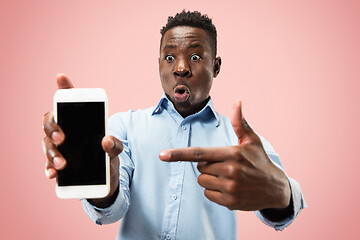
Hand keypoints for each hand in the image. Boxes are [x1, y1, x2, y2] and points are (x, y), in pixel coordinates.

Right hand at [42, 74, 122, 205]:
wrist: (107, 177)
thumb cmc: (108, 154)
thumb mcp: (116, 149)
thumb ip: (115, 145)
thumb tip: (107, 140)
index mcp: (78, 122)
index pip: (69, 102)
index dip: (64, 88)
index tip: (62, 77)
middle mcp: (65, 131)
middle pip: (50, 123)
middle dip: (54, 129)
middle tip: (63, 138)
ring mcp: (59, 148)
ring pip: (47, 145)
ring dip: (52, 153)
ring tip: (62, 164)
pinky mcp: (58, 166)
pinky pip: (48, 166)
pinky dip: (49, 170)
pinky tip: (53, 174)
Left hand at [159, 100, 290, 210]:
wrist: (275, 188)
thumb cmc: (260, 161)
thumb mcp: (252, 140)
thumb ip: (240, 122)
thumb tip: (237, 101)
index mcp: (232, 154)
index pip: (199, 153)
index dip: (178, 154)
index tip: (162, 155)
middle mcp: (230, 171)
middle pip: (200, 168)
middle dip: (207, 165)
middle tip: (225, 165)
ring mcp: (230, 188)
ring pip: (203, 181)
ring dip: (210, 179)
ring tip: (228, 177)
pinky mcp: (230, 202)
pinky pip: (208, 195)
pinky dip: (214, 191)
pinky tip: (229, 188)